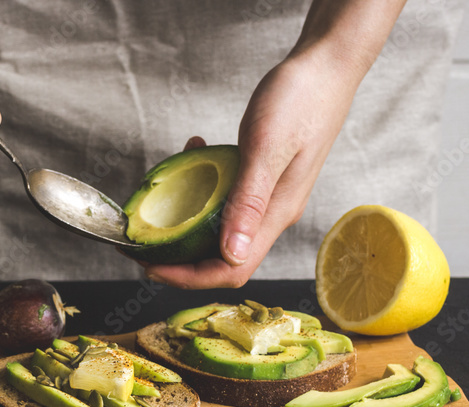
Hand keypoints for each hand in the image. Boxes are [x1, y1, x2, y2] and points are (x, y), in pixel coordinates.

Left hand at [143, 50, 358, 288]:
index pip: (233, 268)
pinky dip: (203, 185)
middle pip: (223, 257)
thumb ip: (249, 202)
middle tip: (140, 245)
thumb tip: (231, 256)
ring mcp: (269, 196)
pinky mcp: (263, 177)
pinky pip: (226, 196)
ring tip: (157, 205)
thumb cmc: (301, 99)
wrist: (328, 66)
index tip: (150, 267)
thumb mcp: (268, 147)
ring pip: (222, 227)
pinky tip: (193, 154)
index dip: (189, 277)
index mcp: (277, 213)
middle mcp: (273, 213)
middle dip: (180, 258)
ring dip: (187, 223)